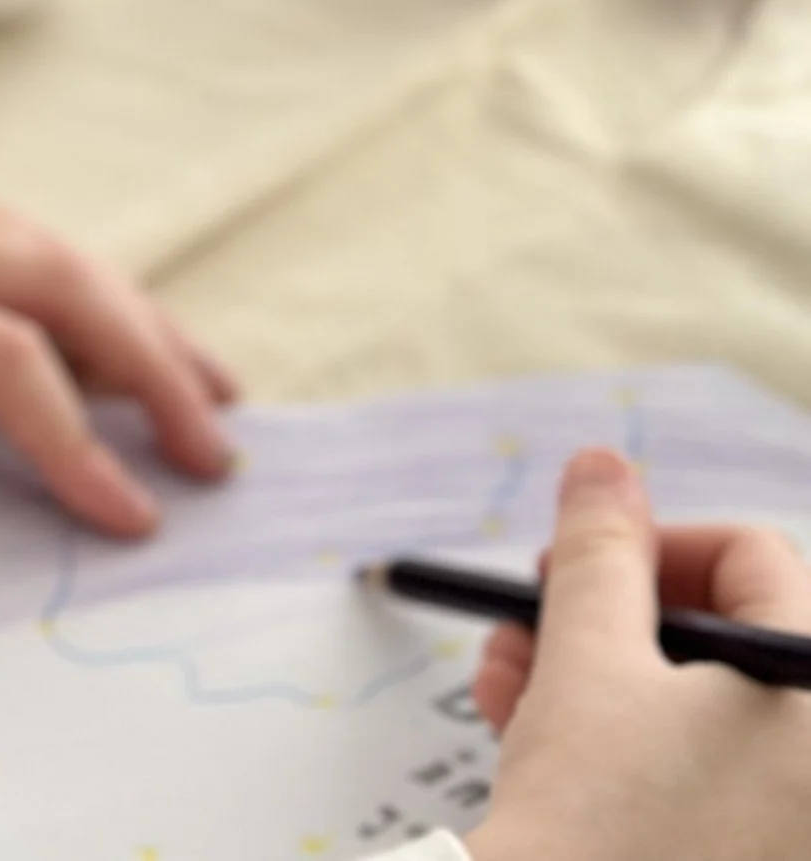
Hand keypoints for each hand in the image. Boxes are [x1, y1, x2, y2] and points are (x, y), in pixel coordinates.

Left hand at [0, 163, 237, 536]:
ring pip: (45, 244)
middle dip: (148, 359)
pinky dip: (92, 282)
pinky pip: (16, 235)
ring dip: (138, 313)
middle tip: (216, 450)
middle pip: (49, 274)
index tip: (126, 513)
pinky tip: (128, 325)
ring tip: (213, 388)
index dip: (69, 434)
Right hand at [466, 449, 810, 860]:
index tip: (573, 561)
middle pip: (727, 643)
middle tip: (532, 618)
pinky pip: (704, 791)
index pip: (755, 562)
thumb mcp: (588, 663)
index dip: (649, 543)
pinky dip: (625, 756)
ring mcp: (790, 829)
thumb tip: (606, 466)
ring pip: (704, 718)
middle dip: (608, 620)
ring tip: (506, 685)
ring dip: (596, 682)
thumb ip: (600, 552)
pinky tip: (534, 741)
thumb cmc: (602, 832)